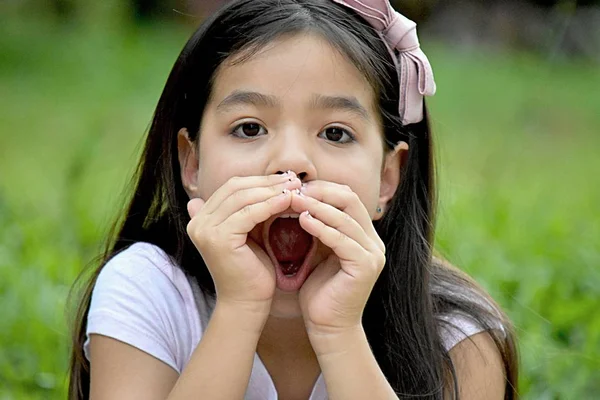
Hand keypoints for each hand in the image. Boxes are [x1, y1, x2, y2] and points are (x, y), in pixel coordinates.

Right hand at [186, 173, 301, 314]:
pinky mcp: (218, 239)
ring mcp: (205, 230)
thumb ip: (250, 210)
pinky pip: (248, 213)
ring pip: (242, 197)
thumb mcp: (249, 233)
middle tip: (293, 179)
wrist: (246, 303)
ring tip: (294, 188)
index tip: (285, 179)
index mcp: (201, 218)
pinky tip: (288, 201)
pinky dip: (270, 204)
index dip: (259, 180)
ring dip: (271, 190)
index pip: (232, 187)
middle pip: (235, 187)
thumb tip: (267, 185)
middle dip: (267, 182)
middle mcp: (197, 221)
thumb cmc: (251, 270)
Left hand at [290, 181, 385, 338]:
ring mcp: (372, 254)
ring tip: (293, 201)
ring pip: (346, 217)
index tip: (295, 187)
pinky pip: (342, 239)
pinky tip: (303, 221)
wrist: (328, 327)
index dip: (322, 188)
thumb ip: (317, 228)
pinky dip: (322, 227)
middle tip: (294, 190)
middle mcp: (373, 242)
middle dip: (320, 192)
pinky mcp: (365, 266)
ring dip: (317, 207)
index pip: (347, 197)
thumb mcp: (318, 252)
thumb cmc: (320, 291)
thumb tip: (297, 199)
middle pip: (350, 199)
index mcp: (364, 235)